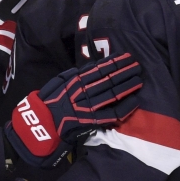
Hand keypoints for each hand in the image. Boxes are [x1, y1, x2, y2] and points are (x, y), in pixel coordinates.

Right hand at [5, 52, 141, 167]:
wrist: (40, 123)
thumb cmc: (48, 101)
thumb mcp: (59, 81)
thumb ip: (75, 74)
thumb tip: (92, 67)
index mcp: (76, 80)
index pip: (100, 69)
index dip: (115, 63)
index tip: (127, 57)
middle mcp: (84, 91)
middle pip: (109, 80)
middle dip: (125, 72)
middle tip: (138, 66)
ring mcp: (88, 106)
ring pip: (112, 94)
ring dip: (127, 87)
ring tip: (139, 80)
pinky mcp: (91, 121)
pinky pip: (111, 114)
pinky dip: (124, 108)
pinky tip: (135, 102)